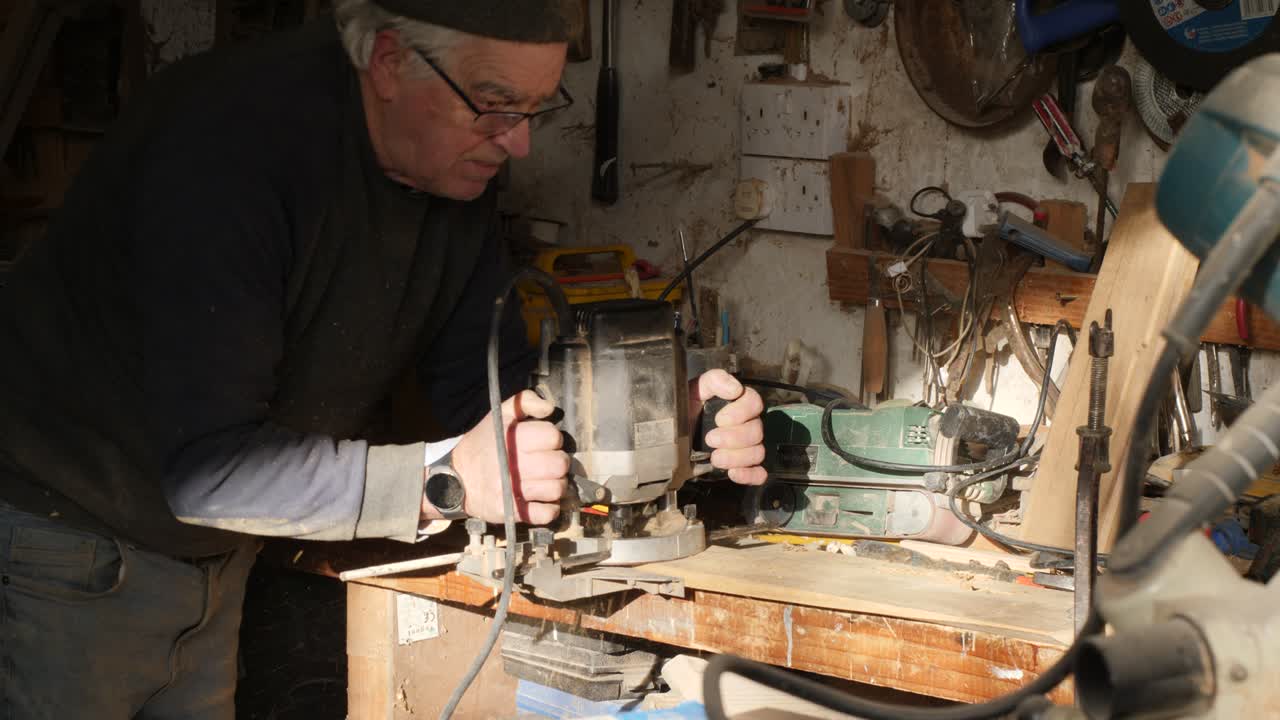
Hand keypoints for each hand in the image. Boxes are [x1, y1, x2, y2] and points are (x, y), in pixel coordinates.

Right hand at [424, 390, 569, 524]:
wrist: (455, 478)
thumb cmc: (481, 445)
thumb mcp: (498, 415)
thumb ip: (525, 401)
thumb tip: (549, 408)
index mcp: (513, 439)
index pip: (553, 437)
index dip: (553, 439)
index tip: (544, 443)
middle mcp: (514, 465)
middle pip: (560, 464)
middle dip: (558, 462)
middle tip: (547, 463)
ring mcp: (513, 491)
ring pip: (557, 489)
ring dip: (556, 485)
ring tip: (545, 481)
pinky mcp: (512, 513)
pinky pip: (546, 514)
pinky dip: (550, 509)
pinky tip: (542, 499)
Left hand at [690, 370, 766, 485]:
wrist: (669, 442)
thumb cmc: (682, 413)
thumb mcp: (692, 391)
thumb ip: (713, 380)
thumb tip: (735, 388)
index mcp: (736, 404)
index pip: (754, 402)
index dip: (741, 412)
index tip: (719, 419)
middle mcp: (744, 424)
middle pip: (757, 431)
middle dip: (734, 438)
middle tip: (710, 439)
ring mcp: (744, 447)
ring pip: (758, 452)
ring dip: (736, 458)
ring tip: (715, 458)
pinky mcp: (740, 466)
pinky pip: (758, 473)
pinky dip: (749, 475)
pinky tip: (733, 473)